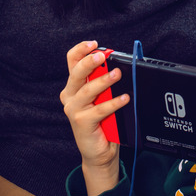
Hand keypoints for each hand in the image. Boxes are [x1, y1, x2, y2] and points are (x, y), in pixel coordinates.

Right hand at [61, 41, 128, 195]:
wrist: (100, 151)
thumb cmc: (103, 121)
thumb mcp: (103, 97)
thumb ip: (104, 82)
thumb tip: (117, 66)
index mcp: (74, 86)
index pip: (72, 62)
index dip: (81, 50)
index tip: (94, 44)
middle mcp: (70, 96)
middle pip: (76, 74)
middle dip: (89, 63)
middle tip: (102, 57)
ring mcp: (74, 110)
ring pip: (88, 91)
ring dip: (104, 81)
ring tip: (118, 74)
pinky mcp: (82, 122)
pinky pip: (99, 110)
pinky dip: (114, 103)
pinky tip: (125, 98)